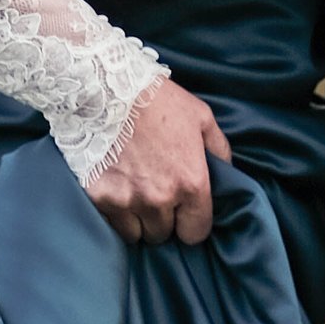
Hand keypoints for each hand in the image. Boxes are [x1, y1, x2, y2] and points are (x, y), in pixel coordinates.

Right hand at [89, 75, 230, 243]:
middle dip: (163, 220)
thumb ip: (219, 151)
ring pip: (136, 235)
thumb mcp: (201, 117)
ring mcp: (126, 201)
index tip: (184, 212)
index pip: (196, 233)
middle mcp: (160, 199)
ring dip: (137, 221)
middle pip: (164, 235)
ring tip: (135, 195)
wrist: (106, 88)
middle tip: (156, 195)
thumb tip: (226, 174)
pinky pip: (110, 224)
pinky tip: (115, 191)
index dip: (191, 223)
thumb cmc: (157, 100)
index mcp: (190, 183)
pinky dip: (114, 214)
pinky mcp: (98, 197)